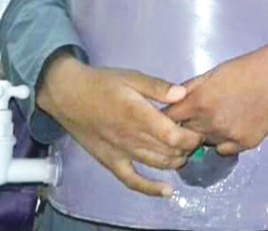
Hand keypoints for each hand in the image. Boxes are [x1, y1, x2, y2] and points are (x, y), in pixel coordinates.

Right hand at [37, 53, 202, 196]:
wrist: (68, 95)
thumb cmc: (102, 83)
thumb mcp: (131, 77)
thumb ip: (157, 87)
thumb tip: (182, 94)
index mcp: (139, 116)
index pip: (173, 136)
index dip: (191, 137)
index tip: (200, 129)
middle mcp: (132, 138)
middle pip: (169, 151)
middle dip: (188, 147)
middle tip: (196, 138)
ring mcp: (121, 153)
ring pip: (156, 164)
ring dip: (176, 162)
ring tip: (185, 153)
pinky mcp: (110, 161)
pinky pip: (131, 180)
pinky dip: (150, 188)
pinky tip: (167, 191)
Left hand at [164, 34, 267, 155]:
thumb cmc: (245, 68)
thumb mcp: (212, 73)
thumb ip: (189, 89)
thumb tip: (170, 102)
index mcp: (198, 102)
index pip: (167, 120)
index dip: (165, 120)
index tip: (169, 118)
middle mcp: (210, 124)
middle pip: (184, 135)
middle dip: (185, 128)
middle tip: (196, 118)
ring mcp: (228, 137)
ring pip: (204, 143)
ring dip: (205, 135)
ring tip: (220, 118)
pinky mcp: (245, 144)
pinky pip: (224, 150)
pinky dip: (224, 141)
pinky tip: (233, 126)